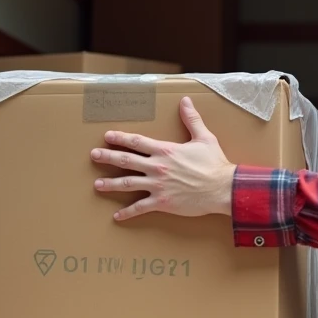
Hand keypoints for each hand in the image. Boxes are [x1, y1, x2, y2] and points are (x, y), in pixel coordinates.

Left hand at [91, 96, 235, 220]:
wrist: (223, 188)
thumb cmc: (214, 164)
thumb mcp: (204, 138)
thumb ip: (192, 119)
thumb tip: (185, 101)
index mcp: (165, 151)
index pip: (137, 142)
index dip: (120, 138)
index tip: (107, 136)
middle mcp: (157, 167)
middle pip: (126, 160)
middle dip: (108, 157)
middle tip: (94, 155)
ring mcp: (158, 186)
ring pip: (128, 183)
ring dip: (111, 184)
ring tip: (97, 184)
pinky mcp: (163, 203)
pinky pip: (141, 208)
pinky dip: (128, 213)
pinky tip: (117, 216)